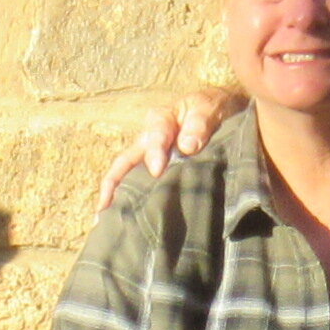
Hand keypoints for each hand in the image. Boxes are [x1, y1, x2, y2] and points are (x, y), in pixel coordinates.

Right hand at [95, 87, 242, 209]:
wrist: (222, 113)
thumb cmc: (212, 109)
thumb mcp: (209, 108)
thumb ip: (199, 124)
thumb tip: (187, 146)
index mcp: (161, 121)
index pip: (154, 137)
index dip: (154, 152)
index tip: (158, 170)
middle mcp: (149, 141)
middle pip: (125, 162)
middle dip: (113, 183)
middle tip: (106, 207)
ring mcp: (151, 158)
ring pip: (128, 177)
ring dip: (117, 197)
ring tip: (106, 219)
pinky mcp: (159, 173)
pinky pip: (141, 186)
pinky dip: (132, 202)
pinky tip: (127, 222)